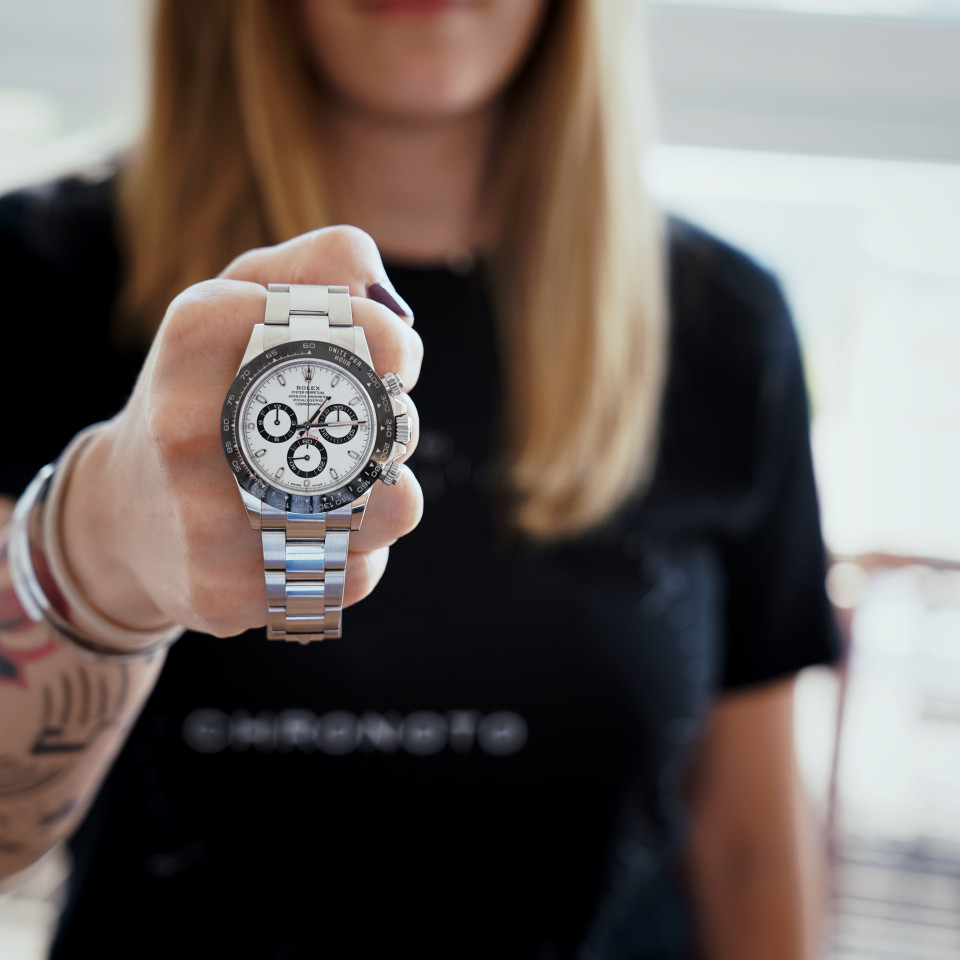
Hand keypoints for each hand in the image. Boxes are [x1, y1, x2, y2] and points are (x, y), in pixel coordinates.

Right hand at [60, 227, 421, 638]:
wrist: (124, 514)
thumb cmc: (207, 393)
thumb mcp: (243, 303)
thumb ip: (322, 270)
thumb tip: (394, 307)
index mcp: (199, 330)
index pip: (366, 332)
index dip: (398, 353)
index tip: (389, 364)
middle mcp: (191, 425)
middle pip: (388, 426)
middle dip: (395, 427)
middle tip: (361, 428)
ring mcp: (205, 517)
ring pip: (391, 510)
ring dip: (385, 498)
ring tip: (335, 487)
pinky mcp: (226, 593)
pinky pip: (354, 574)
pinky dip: (351, 555)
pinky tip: (303, 540)